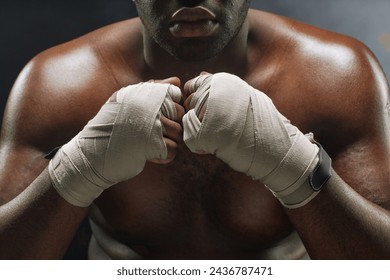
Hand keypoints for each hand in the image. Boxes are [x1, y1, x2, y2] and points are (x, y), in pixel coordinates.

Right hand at [49, 79, 183, 206]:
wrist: (92, 154)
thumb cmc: (110, 126)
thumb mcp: (126, 101)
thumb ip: (152, 89)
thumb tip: (177, 81)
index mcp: (142, 92)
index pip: (176, 95)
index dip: (171, 108)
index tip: (158, 117)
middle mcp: (148, 105)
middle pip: (180, 115)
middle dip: (173, 126)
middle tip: (155, 134)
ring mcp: (150, 125)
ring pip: (179, 133)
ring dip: (169, 142)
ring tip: (151, 144)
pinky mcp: (151, 145)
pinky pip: (173, 150)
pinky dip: (164, 156)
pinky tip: (150, 155)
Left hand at [182, 73, 327, 207]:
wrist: (273, 145)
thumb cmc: (259, 120)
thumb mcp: (242, 94)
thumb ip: (220, 86)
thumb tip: (202, 73)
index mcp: (221, 80)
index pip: (192, 85)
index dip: (197, 99)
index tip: (209, 110)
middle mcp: (211, 91)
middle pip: (188, 103)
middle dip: (196, 115)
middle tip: (216, 126)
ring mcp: (206, 111)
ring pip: (187, 119)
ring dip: (198, 128)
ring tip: (217, 134)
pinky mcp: (204, 132)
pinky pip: (189, 137)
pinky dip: (198, 144)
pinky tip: (214, 145)